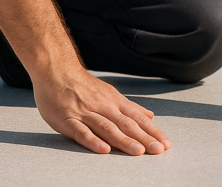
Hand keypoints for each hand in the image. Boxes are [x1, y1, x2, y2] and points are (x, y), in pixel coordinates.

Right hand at [32, 68, 170, 154]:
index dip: (152, 131)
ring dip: (124, 140)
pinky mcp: (68, 119)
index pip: (137, 118)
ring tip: (138, 152)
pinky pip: (82, 132)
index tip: (165, 143)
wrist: (56, 70)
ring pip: (107, 128)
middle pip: (126, 124)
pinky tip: (103, 150)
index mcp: (114, 101)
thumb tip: (150, 115)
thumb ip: (129, 107)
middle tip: (158, 150)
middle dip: (144, 138)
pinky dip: (93, 141)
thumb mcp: (109, 93)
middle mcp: (103, 106)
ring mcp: (85, 113)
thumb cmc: (82, 85)